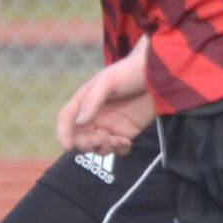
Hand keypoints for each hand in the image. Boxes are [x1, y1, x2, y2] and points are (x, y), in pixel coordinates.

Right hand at [57, 38, 154, 153]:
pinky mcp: (127, 133)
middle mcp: (95, 115)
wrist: (160, 75)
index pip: (67, 118)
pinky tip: (127, 142)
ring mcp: (111, 125)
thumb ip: (92, 100)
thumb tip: (79, 122)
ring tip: (117, 141)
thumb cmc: (130, 72)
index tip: (67, 146)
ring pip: (98, 146)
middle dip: (86, 144)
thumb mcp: (109, 81)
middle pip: (80, 137)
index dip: (63, 133)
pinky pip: (117, 149)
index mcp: (86, 100)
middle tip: (99, 140)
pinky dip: (119, 150)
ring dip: (103, 148)